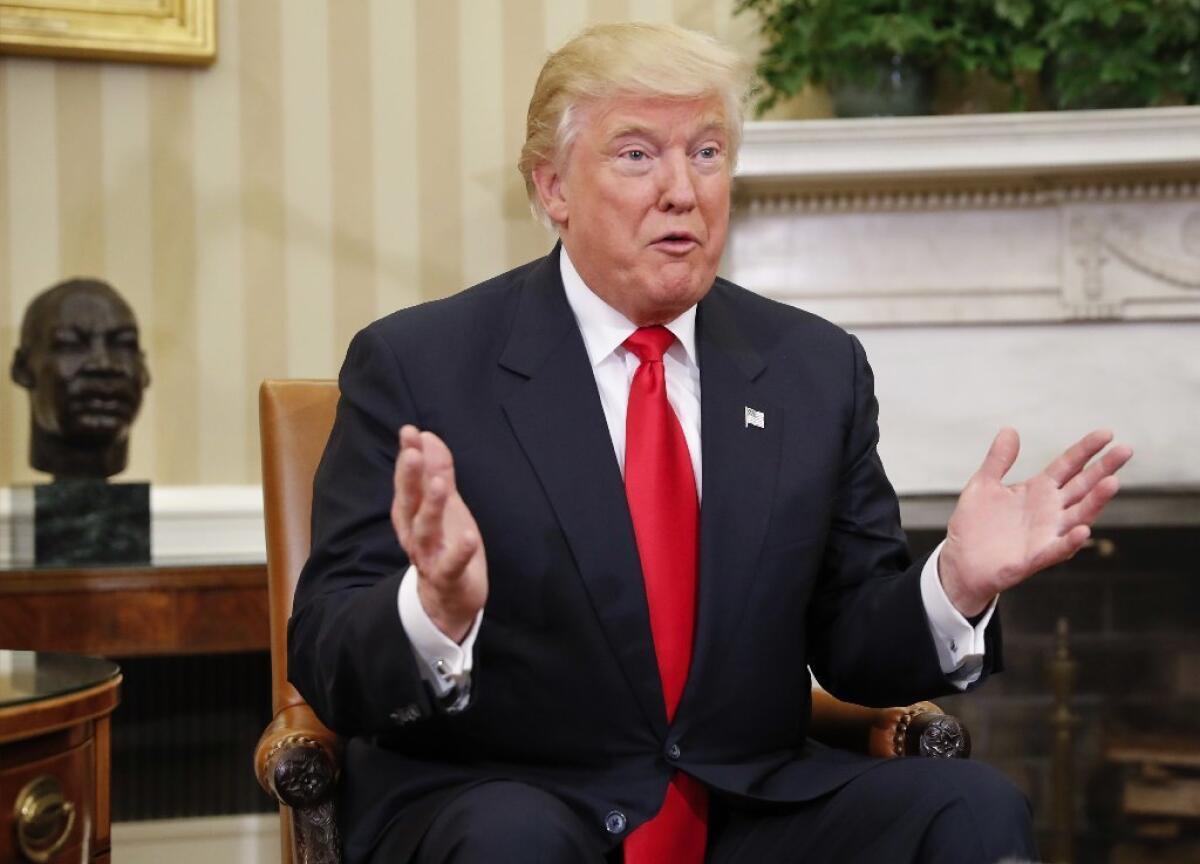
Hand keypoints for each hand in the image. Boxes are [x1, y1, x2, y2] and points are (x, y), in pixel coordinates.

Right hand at [391, 425, 487, 642]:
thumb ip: (436, 471)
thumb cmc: (444, 544)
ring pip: (425, 531)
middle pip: (409, 504)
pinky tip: (469, 537)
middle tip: (412, 452)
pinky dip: (459, 552)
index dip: (408, 457)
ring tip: (440, 484)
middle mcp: (414, 534)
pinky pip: (451, 566)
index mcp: (412, 515)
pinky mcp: (448, 578)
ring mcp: (429, 557)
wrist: (448, 599)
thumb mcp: (444, 505)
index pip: (407, 482)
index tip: (409, 431)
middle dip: (410, 478)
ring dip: (432, 507)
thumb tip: (427, 436)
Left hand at [939, 428, 1132, 616]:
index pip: (1068, 465)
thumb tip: (1010, 430)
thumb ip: (998, 460)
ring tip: (1112, 482)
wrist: (960, 561)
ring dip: (1096, 501)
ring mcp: (1046, 534)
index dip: (1086, 450)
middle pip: (1082, 486)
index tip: (1107, 433)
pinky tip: (1083, 530)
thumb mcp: (982, 485)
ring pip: (1079, 515)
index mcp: (1038, 490)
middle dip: (1103, 469)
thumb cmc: (975, 524)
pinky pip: (1058, 549)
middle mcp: (1049, 510)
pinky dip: (1071, 541)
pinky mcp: (1036, 557)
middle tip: (1125, 450)